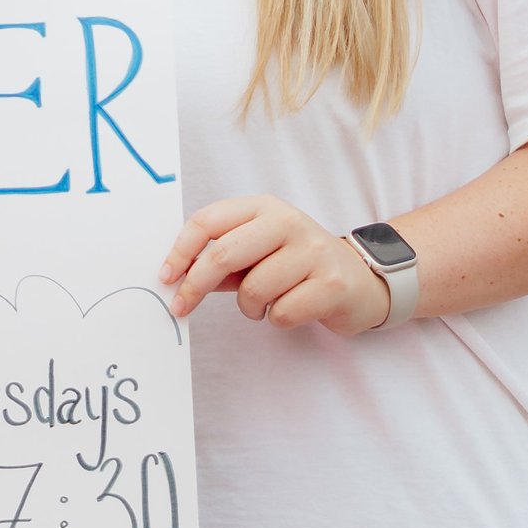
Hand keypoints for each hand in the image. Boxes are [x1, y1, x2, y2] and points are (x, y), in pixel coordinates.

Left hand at [159, 196, 394, 336]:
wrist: (361, 280)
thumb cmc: (298, 267)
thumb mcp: (258, 254)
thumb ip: (220, 261)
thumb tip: (175, 275)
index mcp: (264, 208)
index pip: (209, 220)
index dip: (181, 250)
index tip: (166, 277)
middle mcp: (288, 222)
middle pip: (224, 253)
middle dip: (195, 285)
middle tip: (181, 307)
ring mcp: (313, 251)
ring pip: (253, 289)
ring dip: (249, 308)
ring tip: (264, 305)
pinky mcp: (333, 284)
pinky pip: (282, 313)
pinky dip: (278, 319)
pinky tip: (292, 309)